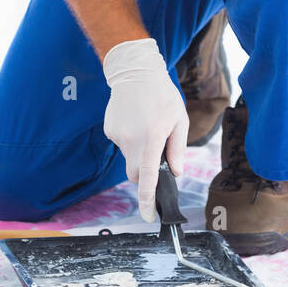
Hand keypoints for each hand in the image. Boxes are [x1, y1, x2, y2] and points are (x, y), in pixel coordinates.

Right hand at [102, 38, 187, 221]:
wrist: (134, 70)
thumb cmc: (161, 94)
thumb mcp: (178, 119)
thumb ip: (177, 148)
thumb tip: (175, 172)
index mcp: (151, 138)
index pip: (148, 177)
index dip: (148, 199)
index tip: (149, 216)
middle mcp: (131, 140)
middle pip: (136, 173)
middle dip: (146, 172)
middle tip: (157, 151)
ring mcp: (117, 135)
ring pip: (129, 157)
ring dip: (139, 151)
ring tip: (146, 125)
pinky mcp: (109, 130)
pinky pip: (122, 144)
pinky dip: (130, 139)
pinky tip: (135, 120)